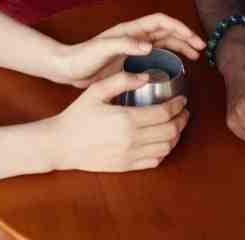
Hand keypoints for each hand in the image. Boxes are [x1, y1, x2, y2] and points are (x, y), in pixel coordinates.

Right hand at [44, 72, 190, 171]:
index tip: (182, 100)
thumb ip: (121, 80)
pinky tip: (162, 142)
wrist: (61, 144)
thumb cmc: (78, 115)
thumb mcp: (96, 91)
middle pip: (170, 131)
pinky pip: (154, 161)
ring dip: (176, 136)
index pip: (164, 113)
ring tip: (176, 125)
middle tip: (184, 111)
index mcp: (127, 119)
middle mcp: (132, 140)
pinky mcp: (126, 167)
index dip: (178, 106)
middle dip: (182, 120)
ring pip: (166, 148)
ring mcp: (130, 156)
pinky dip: (164, 151)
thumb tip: (146, 77)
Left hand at [53, 12, 206, 86]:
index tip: (194, 39)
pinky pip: (155, 56)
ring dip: (179, 47)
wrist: (67, 69)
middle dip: (185, 37)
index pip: (161, 22)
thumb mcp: (102, 49)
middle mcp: (134, 36)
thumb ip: (124, 44)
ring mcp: (132, 48)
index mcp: (130, 30)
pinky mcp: (129, 61)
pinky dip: (168, 58)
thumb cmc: (82, 57)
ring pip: (163, 43)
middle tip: (201, 50)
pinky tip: (174, 68)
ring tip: (194, 57)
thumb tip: (149, 45)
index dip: (179, 28)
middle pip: (166, 31)